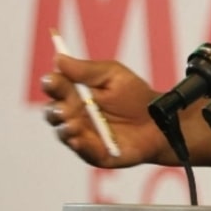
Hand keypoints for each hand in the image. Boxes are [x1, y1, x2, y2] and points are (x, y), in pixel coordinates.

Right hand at [40, 54, 166, 167]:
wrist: (158, 120)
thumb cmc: (134, 95)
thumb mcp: (113, 75)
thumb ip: (87, 70)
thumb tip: (58, 58)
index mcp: (74, 93)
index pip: (55, 88)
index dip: (51, 84)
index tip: (51, 80)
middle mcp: (73, 115)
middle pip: (53, 112)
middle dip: (55, 109)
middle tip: (64, 107)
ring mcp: (82, 135)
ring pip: (64, 133)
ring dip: (66, 128)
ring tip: (73, 123)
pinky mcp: (95, 153)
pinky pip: (83, 151)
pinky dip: (80, 146)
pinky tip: (79, 139)